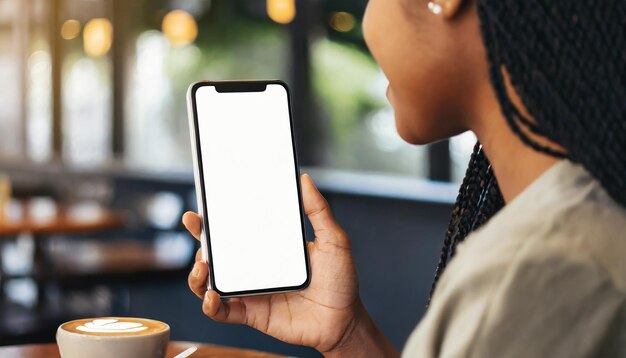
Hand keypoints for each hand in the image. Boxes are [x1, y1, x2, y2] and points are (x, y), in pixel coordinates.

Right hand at [183, 174, 365, 353]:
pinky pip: (222, 311)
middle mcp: (254, 267)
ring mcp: (250, 291)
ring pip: (210, 281)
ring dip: (198, 273)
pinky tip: (213, 296)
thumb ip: (318, 211)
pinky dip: (211, 305)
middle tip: (194, 222)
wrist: (345, 320)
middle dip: (199, 237)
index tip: (205, 201)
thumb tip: (304, 180)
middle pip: (216, 251)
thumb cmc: (339, 280)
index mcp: (269, 247)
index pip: (237, 228)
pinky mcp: (251, 313)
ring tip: (203, 265)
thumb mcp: (333, 240)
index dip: (217, 216)